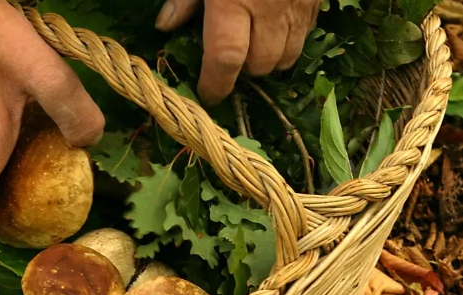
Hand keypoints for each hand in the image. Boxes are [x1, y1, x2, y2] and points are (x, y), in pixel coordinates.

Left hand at [155, 0, 320, 103]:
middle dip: (241, 71)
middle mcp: (270, 10)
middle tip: (227, 60)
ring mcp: (299, 6)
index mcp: (234, 1)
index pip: (225, 59)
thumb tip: (166, 26)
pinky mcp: (318, 0)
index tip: (207, 95)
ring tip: (252, 47)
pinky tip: (275, 28)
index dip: (215, 84)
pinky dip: (290, 42)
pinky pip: (307, 36)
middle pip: (259, 65)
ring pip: (288, 57)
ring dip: (268, 60)